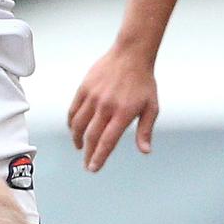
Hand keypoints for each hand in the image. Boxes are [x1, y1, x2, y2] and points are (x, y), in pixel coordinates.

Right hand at [67, 49, 158, 171]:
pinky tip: (74, 128)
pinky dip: (72, 122)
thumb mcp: (151, 107)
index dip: (99, 157)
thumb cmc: (143, 81)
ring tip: (80, 147)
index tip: (93, 167)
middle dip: (88, 153)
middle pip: (91, 136)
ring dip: (77, 138)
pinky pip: (74, 109)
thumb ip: (145, 130)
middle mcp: (106, 106)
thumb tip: (145, 151)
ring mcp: (93, 96)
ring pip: (79, 123)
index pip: (107, 141)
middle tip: (87, 163)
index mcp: (123, 113)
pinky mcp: (85, 87)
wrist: (130, 55)